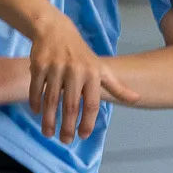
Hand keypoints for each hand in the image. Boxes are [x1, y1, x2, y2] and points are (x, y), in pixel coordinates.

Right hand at [28, 14, 139, 142]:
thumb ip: (117, 87)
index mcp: (92, 74)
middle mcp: (75, 71)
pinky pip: (36, 89)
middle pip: (71, 105)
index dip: (88, 122)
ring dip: (49, 120)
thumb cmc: (81, 55)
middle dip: (67, 127)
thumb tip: (137, 99)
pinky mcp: (39, 65)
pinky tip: (37, 113)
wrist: (56, 31)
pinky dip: (35, 103)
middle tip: (65, 141)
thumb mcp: (101, 68)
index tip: (82, 136)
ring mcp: (56, 68)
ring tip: (48, 133)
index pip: (92, 104)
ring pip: (51, 100)